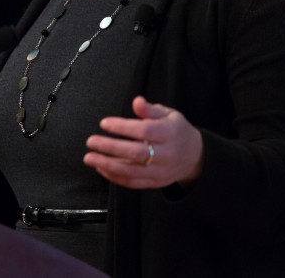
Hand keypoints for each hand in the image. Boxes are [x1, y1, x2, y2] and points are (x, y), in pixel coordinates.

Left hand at [83, 95, 203, 188]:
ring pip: (132, 172)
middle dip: (110, 148)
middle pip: (136, 153)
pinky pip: (133, 183)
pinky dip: (114, 177)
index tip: (104, 123)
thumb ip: (150, 109)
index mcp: (170, 133)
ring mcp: (161, 171)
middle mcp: (166, 154)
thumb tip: (137, 101)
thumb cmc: (176, 131)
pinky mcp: (155, 182)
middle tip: (91, 141)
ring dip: (107, 165)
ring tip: (89, 158)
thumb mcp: (168, 114)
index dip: (122, 127)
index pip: (144, 131)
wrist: (195, 156)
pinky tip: (101, 168)